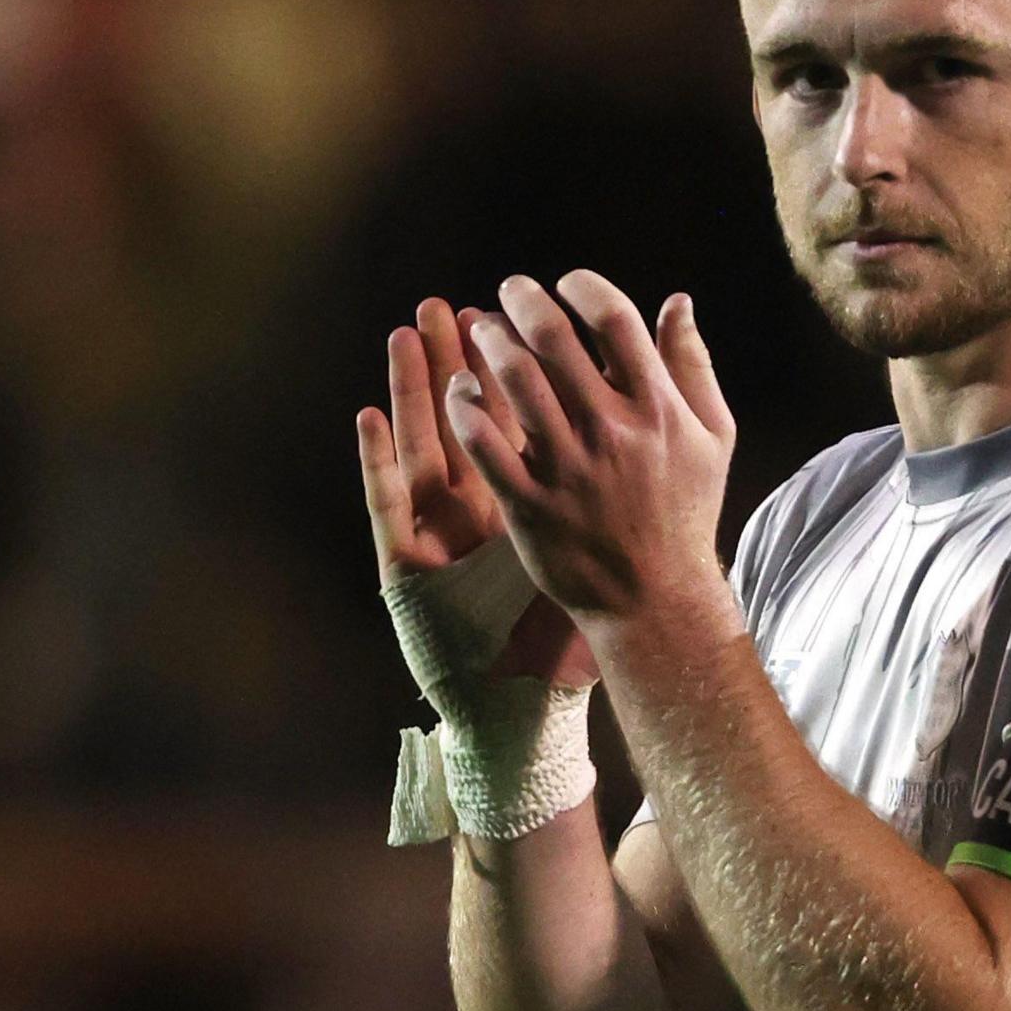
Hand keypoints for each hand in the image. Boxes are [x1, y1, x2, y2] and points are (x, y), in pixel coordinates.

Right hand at [357, 297, 597, 687]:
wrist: (525, 708)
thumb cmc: (558, 631)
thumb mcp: (585, 554)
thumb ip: (610, 494)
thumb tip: (644, 438)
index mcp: (522, 496)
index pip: (513, 420)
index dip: (509, 369)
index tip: (508, 316)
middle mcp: (474, 508)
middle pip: (461, 420)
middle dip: (455, 361)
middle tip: (444, 303)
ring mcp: (438, 533)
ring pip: (420, 447)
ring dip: (411, 390)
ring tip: (403, 335)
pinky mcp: (407, 565)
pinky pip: (389, 503)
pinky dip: (376, 459)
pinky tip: (367, 417)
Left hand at [445, 273, 738, 645]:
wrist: (655, 596)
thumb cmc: (685, 509)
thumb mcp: (710, 435)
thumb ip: (692, 365)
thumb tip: (677, 301)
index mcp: (657, 409)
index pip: (615, 320)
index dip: (584, 287)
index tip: (567, 282)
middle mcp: (612, 432)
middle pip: (554, 340)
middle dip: (524, 301)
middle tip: (510, 290)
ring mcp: (567, 469)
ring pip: (514, 383)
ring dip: (491, 344)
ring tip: (483, 332)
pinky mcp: (529, 504)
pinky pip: (483, 442)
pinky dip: (465, 407)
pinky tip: (461, 391)